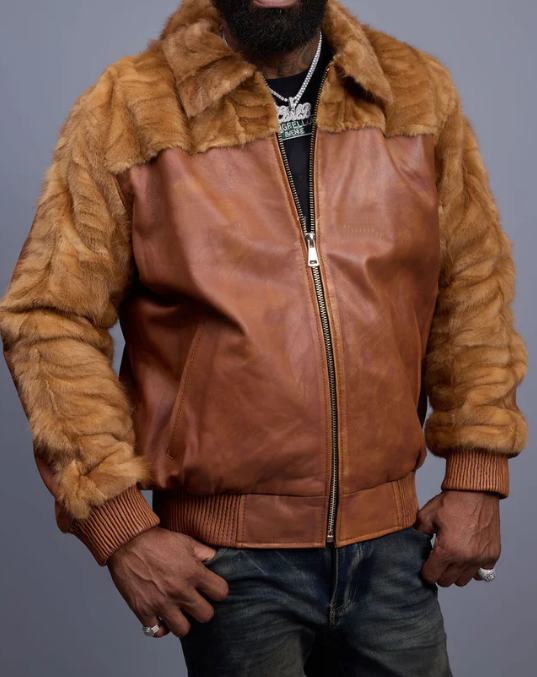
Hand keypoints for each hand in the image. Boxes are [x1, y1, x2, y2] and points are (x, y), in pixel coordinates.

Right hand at [107, 527, 228, 637]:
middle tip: (196, 602)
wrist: (127, 542)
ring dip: (183, 622)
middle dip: (203, 609)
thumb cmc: (158, 540)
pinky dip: (160, 626)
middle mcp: (180, 591)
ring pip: (183, 630)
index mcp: (193, 572)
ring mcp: (161, 603)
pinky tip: (161, 617)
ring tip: (179, 612)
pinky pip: (157, 631)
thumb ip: (205, 553)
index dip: (218, 591)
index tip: (211, 589)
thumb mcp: (186, 541)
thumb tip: (219, 560)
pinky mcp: (143, 610)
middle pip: (206, 616)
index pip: (221, 593)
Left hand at [413, 490, 500, 587]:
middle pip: (447, 581)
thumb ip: (418, 535)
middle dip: (439, 572)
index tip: (425, 563)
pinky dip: (474, 569)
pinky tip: (467, 557)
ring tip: (452, 557)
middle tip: (437, 559)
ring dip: (456, 572)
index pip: (431, 576)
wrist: (476, 491)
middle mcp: (466, 559)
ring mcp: (481, 558)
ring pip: (463, 581)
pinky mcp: (493, 555)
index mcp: (447, 550)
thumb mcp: (426, 516)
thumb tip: (413, 548)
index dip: (425, 571)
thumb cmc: (451, 502)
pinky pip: (482, 574)